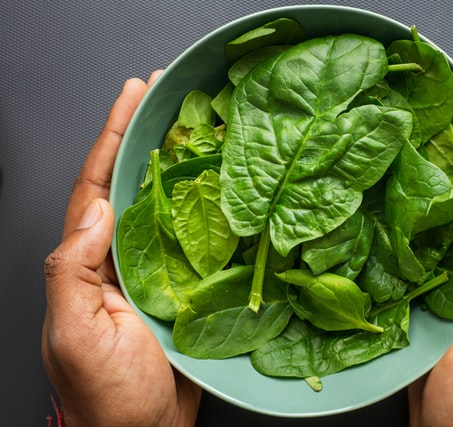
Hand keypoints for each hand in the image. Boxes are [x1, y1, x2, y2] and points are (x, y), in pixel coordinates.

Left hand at [42, 72, 201, 426]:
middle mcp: (121, 256)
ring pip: (168, 205)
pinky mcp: (186, 286)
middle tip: (170, 95)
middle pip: (132, 183)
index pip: (96, 185)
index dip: (113, 137)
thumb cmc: (106, 394)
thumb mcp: (73, 333)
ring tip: (200, 126)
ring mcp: (155, 270)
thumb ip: (72, 271)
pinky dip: (209, 208)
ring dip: (181, 164)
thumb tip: (95, 210)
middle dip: (146, 136)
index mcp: (89, 261)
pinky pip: (197, 237)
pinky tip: (225, 187)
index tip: (134, 95)